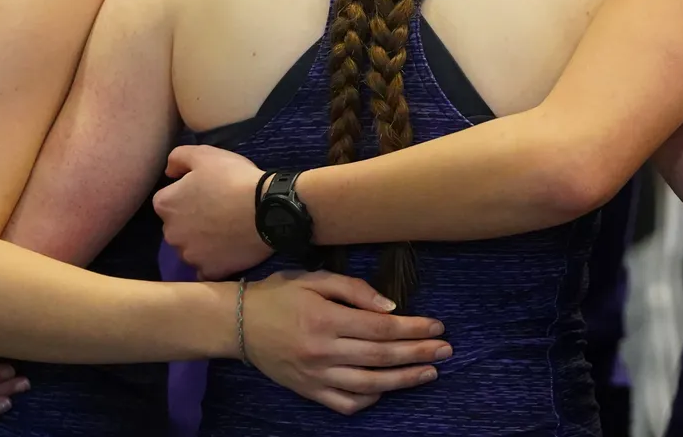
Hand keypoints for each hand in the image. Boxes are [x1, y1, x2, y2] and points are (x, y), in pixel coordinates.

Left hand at [155, 145, 272, 277]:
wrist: (268, 209)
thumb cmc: (234, 179)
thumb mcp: (205, 154)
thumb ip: (178, 157)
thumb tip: (169, 172)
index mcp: (165, 205)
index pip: (167, 199)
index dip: (187, 193)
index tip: (207, 191)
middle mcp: (170, 233)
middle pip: (177, 226)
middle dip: (191, 220)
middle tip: (218, 210)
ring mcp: (189, 255)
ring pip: (190, 247)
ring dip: (201, 241)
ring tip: (226, 230)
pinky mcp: (209, 271)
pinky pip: (206, 267)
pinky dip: (214, 261)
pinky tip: (228, 250)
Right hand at [241, 271, 448, 414]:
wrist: (236, 325)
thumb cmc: (279, 295)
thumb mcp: (315, 279)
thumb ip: (354, 290)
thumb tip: (391, 307)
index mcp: (326, 319)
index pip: (381, 328)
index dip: (413, 328)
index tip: (438, 326)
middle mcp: (322, 351)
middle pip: (381, 356)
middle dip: (418, 353)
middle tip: (446, 350)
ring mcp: (315, 375)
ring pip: (369, 384)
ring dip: (404, 379)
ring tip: (429, 373)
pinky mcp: (308, 391)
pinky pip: (345, 403)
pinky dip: (370, 398)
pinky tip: (387, 388)